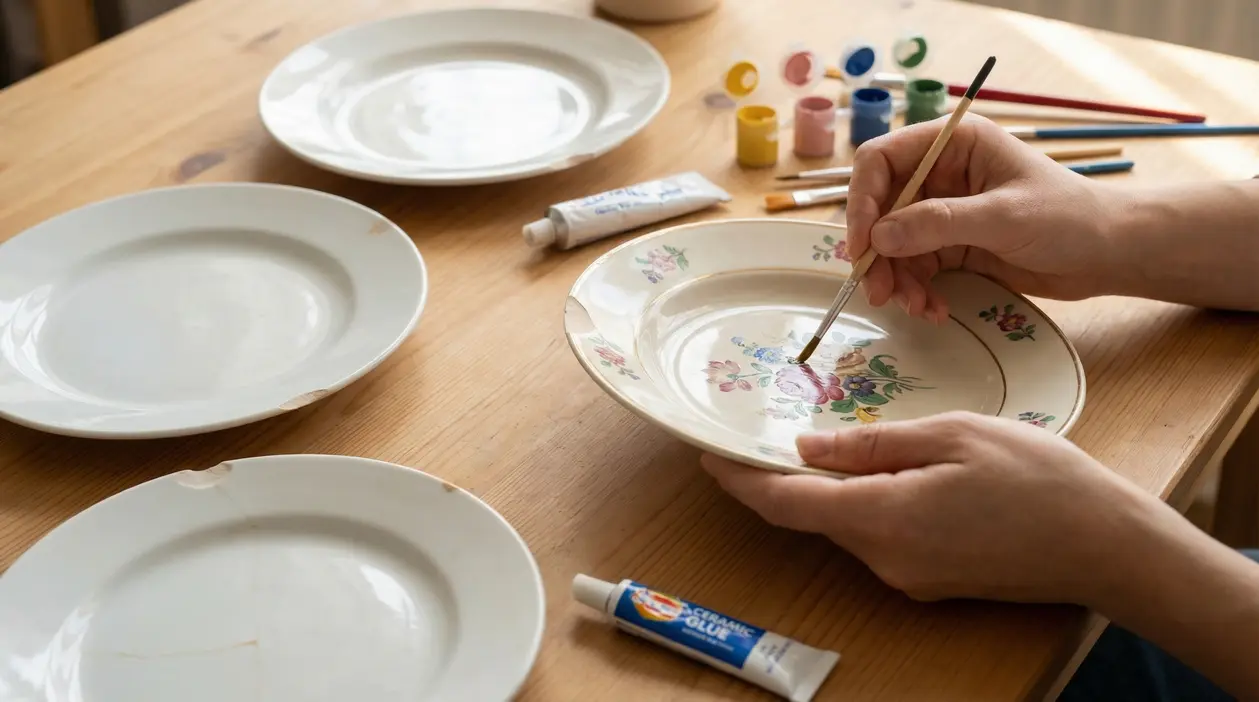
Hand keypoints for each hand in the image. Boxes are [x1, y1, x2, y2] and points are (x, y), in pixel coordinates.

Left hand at [701, 413, 1170, 604]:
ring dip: (822, 489)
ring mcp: (907, 576)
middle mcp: (884, 559)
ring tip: (813, 441)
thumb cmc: (1038, 480)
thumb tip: (808, 446)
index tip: (708, 453)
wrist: (1107, 546)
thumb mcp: (952, 435)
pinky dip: (859, 504)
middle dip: (777, 477)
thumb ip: (873, 445)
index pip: (786, 502)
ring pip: (844, 524)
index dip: (741, 479)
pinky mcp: (929, 580)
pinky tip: (873, 471)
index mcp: (882, 519)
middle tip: (757, 430)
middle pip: (810, 514)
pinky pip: (877, 535)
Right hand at [846, 115, 1120, 321]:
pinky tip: (934, 310)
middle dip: (876, 252)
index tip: (861, 244)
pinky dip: (917, 291)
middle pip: (880, 208)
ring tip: (917, 308)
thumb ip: (939, 224)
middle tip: (878, 292)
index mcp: (952, 144)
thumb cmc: (1069, 218)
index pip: (881, 161)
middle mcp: (940, 173)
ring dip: (897, 279)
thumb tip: (879, 237)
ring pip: (893, 244)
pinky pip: (915, 268)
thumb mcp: (1004, 217)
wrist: (1111, 254)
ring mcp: (944, 211)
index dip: (862, 200)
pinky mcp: (952, 246)